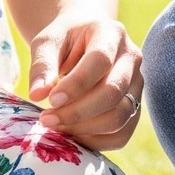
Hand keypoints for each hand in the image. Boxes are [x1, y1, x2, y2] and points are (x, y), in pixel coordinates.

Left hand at [28, 13, 142, 150]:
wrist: (85, 40)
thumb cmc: (64, 40)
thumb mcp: (48, 42)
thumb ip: (42, 65)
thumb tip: (37, 94)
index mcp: (112, 33)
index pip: (100, 60)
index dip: (76, 84)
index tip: (51, 100)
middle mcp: (131, 58)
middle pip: (113, 92)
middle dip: (77, 112)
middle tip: (47, 120)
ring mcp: (137, 84)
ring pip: (119, 117)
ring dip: (84, 128)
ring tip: (56, 126)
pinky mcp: (135, 107)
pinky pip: (122, 134)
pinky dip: (95, 141)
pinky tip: (72, 134)